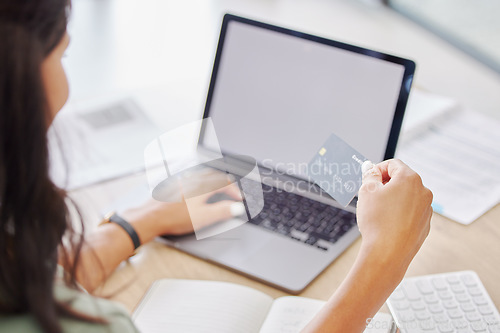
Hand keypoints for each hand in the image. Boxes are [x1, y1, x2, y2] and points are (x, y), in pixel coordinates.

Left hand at [122, 182, 242, 239]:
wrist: (150, 217)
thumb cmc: (175, 218)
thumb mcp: (203, 218)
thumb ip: (222, 211)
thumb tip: (237, 207)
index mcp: (203, 187)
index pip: (225, 184)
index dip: (235, 191)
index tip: (240, 200)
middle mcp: (193, 181)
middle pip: (214, 176)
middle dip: (225, 182)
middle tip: (232, 190)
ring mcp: (182, 182)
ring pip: (202, 176)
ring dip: (213, 180)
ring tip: (217, 187)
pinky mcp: (173, 187)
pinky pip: (190, 179)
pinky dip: (200, 182)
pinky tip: (196, 188)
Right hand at [356, 159, 432, 275]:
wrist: (387, 253)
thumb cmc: (377, 221)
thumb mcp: (367, 191)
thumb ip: (369, 175)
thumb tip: (370, 167)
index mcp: (410, 179)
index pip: (393, 164)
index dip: (377, 170)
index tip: (368, 179)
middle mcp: (423, 192)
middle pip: (402, 180)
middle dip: (385, 185)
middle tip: (370, 196)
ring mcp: (426, 209)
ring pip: (407, 197)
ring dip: (393, 199)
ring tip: (378, 212)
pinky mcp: (424, 225)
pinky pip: (410, 213)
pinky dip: (399, 214)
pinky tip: (387, 224)